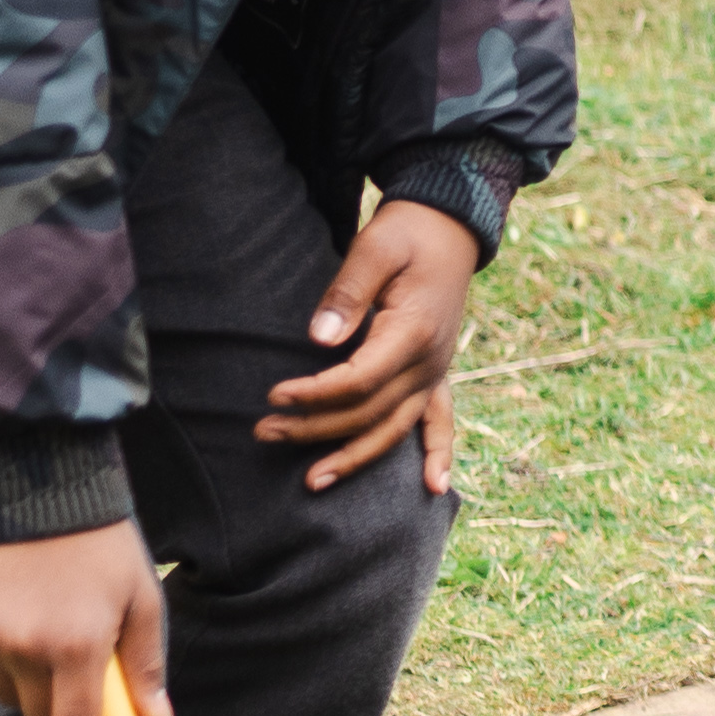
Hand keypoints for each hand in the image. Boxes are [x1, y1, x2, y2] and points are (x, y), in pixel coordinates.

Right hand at [0, 521, 170, 715]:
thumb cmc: (103, 550)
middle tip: (77, 675)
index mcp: (76, 646)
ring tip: (46, 636)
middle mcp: (23, 647)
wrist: (41, 493)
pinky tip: (14, 623)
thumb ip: (145, 666)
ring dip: (26, 685)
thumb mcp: (142, 602)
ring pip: (5, 696)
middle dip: (61, 711)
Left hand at [265, 198, 479, 496]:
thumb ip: (347, 294)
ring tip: (313, 481)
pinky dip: (439, 454)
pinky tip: (434, 488)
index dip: (315, 394)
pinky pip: (440, 421)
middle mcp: (430, 361)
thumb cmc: (406, 233)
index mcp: (413, 332)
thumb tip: (318, 339)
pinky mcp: (437, 373)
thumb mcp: (375, 248)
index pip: (358, 381)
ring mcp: (436, 371)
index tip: (273, 396)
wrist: (451, 227)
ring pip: (396, 428)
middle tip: (263, 432)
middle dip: (315, 428)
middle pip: (369, 412)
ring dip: (355, 457)